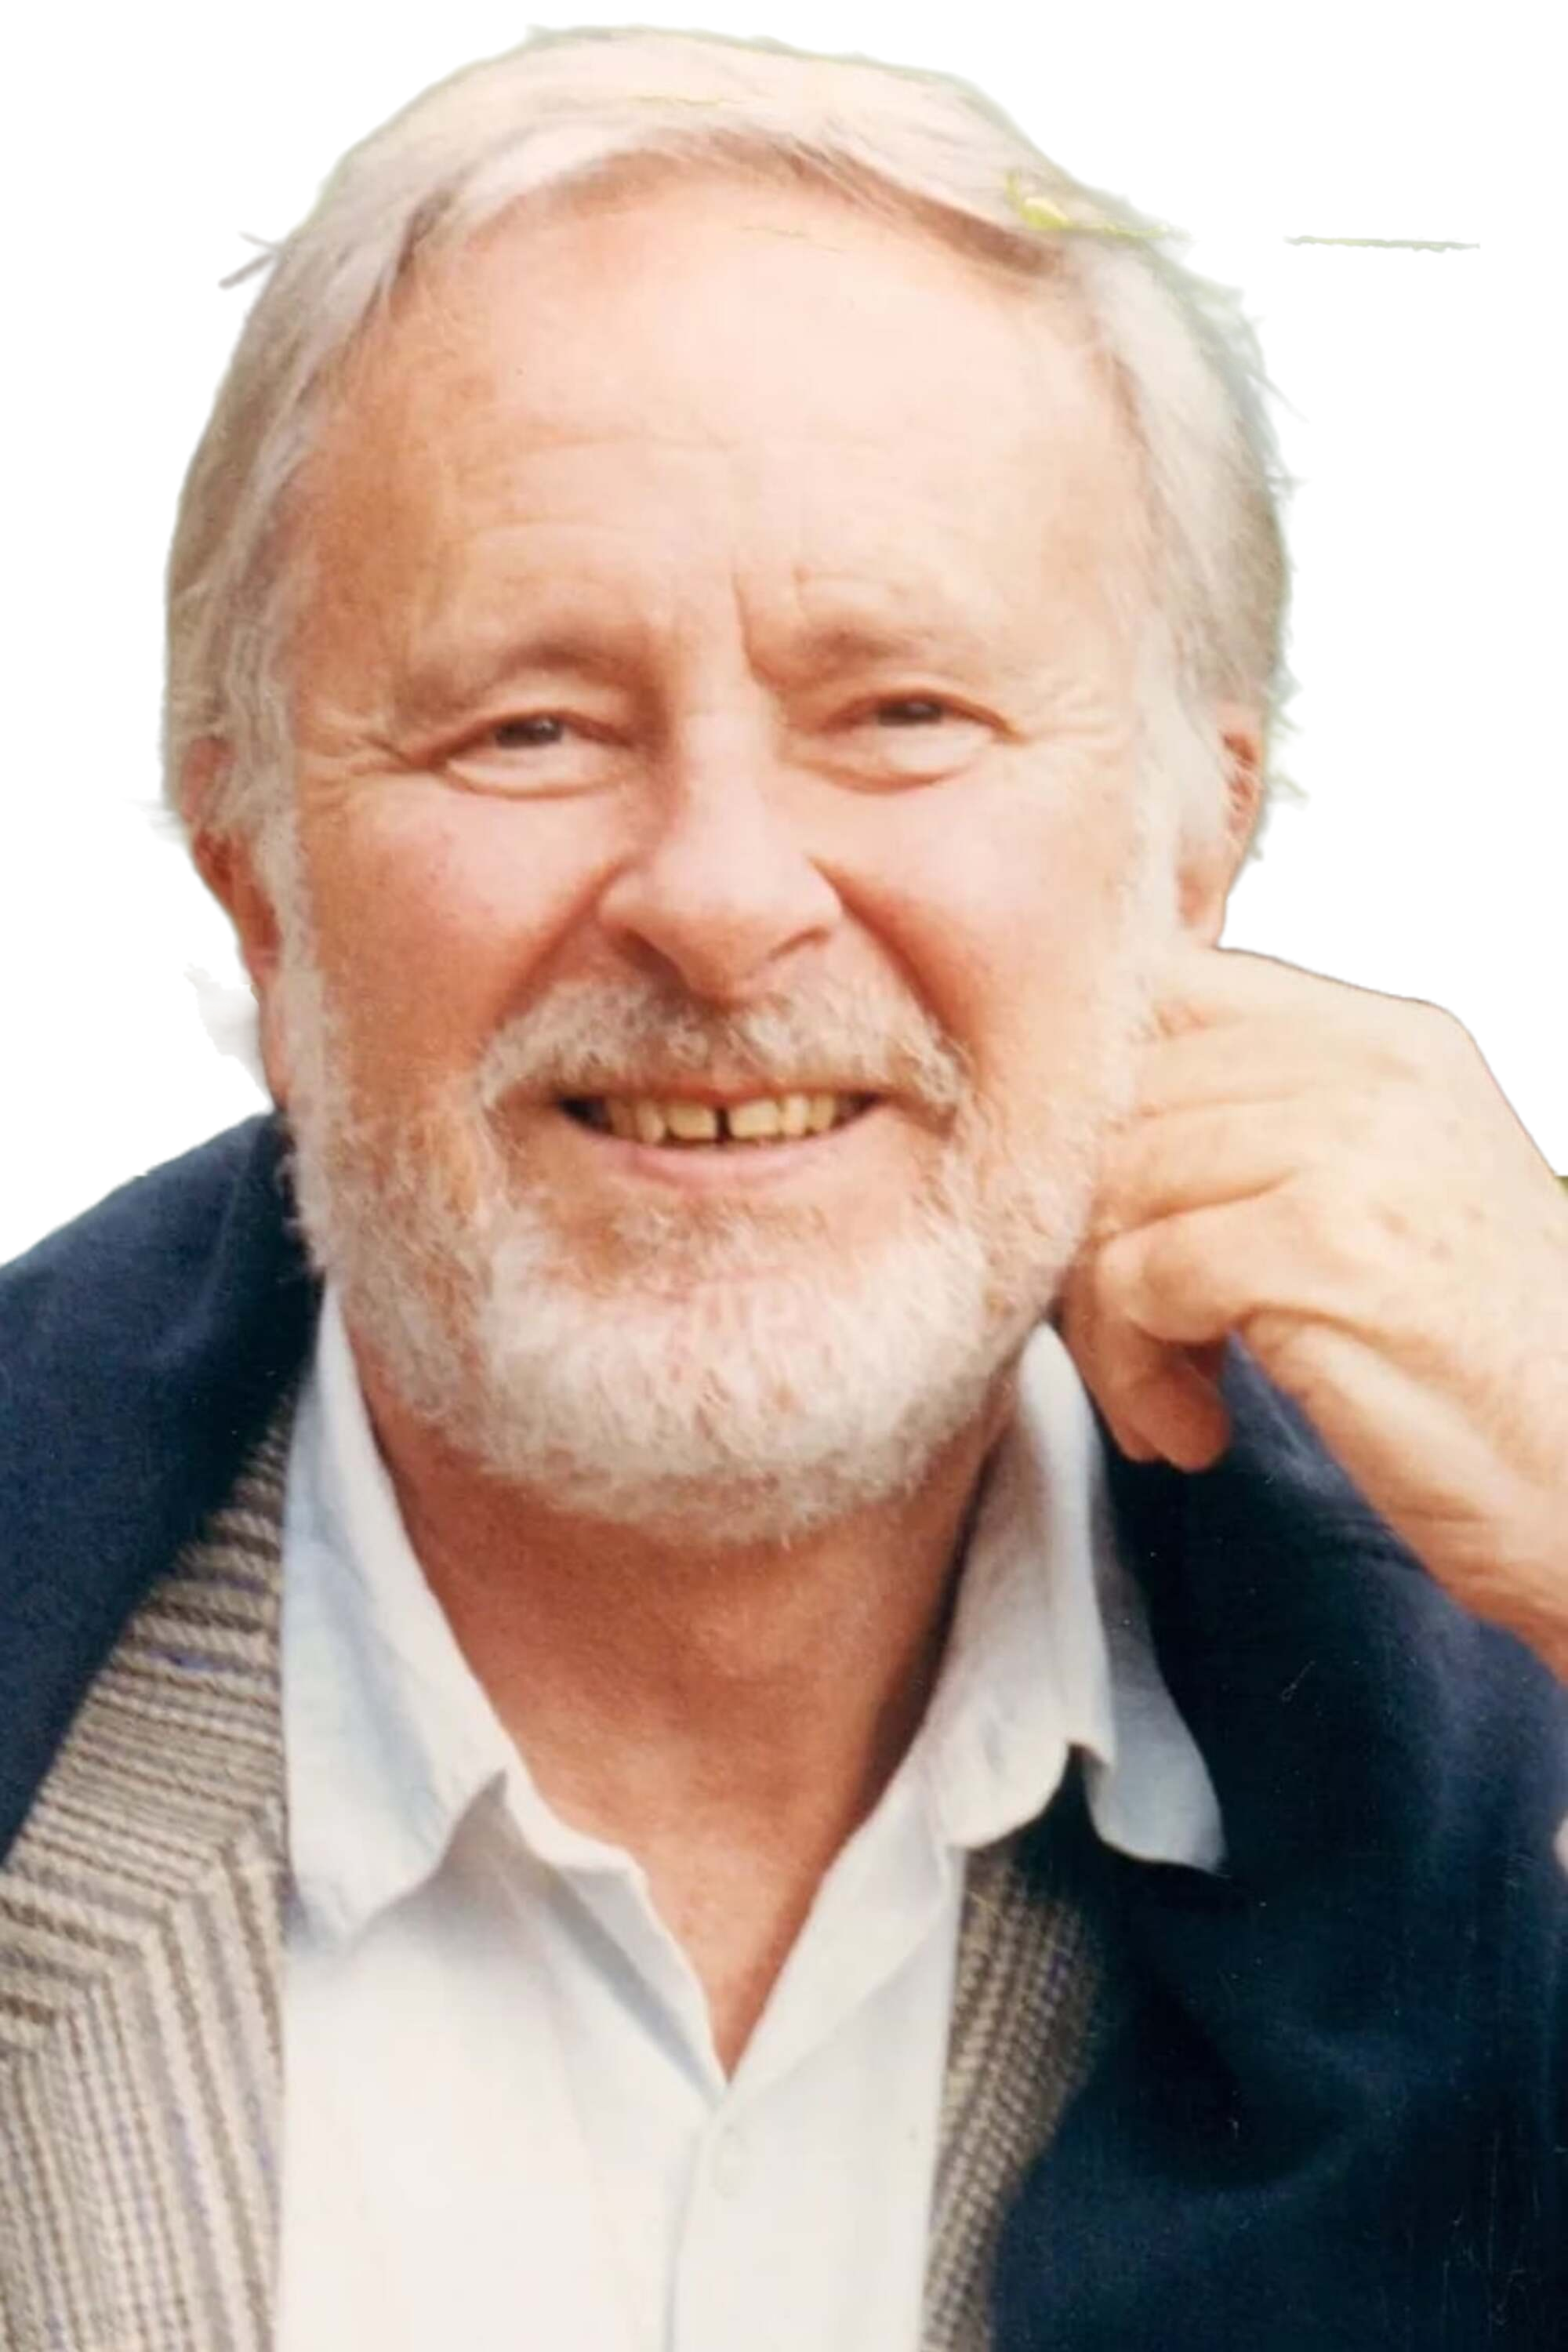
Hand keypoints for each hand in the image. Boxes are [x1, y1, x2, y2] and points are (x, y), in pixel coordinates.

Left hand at [1058, 945, 1567, 1677]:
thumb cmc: (1483, 1372)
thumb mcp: (1387, 1204)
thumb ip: (1266, 1134)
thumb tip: (1079, 1137)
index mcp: (1388, 1040)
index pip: (1166, 1003)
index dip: (1093, 1117)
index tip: (1111, 1227)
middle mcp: (1373, 1069)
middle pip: (1117, 1105)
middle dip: (1086, 1240)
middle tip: (1134, 1349)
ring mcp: (1351, 1150)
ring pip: (1110, 1196)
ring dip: (1106, 1327)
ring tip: (1170, 1401)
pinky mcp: (1323, 1247)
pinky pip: (1135, 1279)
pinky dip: (1136, 1373)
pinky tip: (1198, 1432)